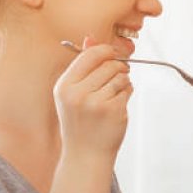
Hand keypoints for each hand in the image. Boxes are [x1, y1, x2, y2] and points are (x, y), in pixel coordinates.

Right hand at [54, 35, 131, 157]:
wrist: (85, 155)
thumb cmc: (81, 122)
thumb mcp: (73, 93)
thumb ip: (83, 66)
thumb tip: (91, 37)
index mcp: (64, 85)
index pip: (90, 55)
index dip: (106, 51)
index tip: (113, 55)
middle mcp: (77, 93)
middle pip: (109, 64)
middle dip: (118, 69)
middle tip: (116, 80)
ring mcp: (96, 102)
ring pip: (121, 77)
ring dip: (123, 83)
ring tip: (113, 97)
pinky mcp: (113, 110)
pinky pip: (128, 90)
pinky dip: (127, 95)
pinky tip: (118, 107)